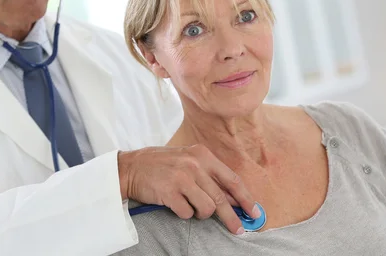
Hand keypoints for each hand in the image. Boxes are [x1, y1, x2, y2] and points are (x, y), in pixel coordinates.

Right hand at [118, 145, 259, 234]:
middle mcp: (194, 164)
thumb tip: (235, 200)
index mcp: (202, 155)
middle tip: (239, 230)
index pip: (231, 179)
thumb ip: (211, 177)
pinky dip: (184, 213)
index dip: (245, 198)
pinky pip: (187, 213)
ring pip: (206, 208)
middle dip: (232, 218)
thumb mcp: (188, 162)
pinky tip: (176, 204)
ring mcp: (181, 177)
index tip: (254, 212)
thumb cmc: (162, 165)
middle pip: (221, 198)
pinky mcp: (169, 192)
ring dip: (200, 213)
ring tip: (190, 206)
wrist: (131, 167)